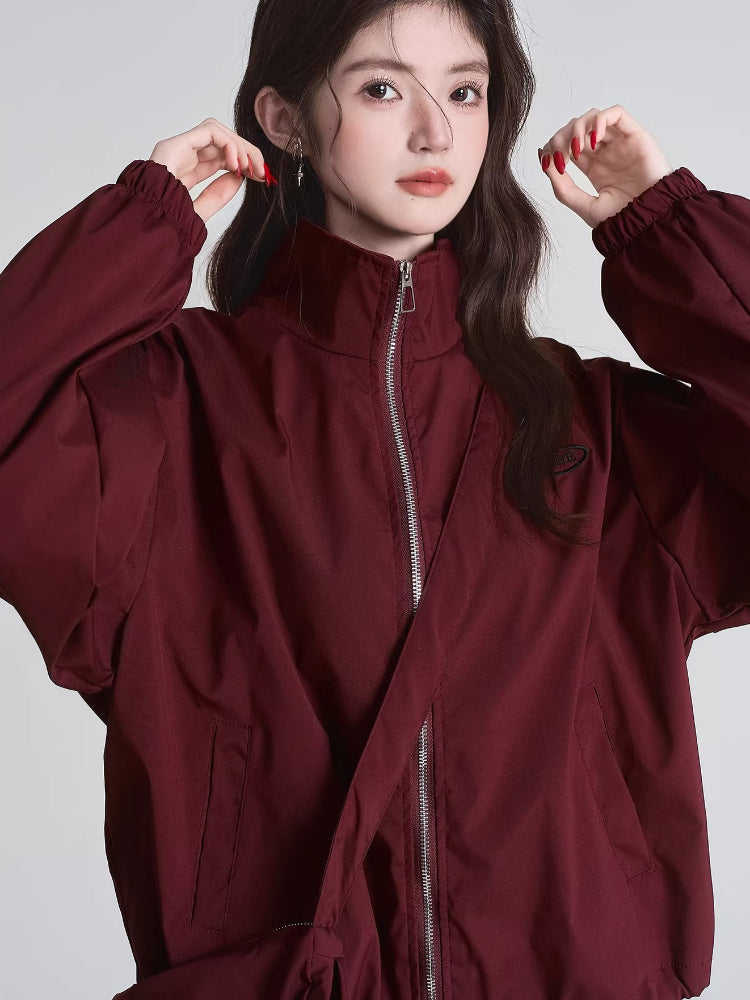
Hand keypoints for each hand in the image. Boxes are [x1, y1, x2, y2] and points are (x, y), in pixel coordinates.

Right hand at [149, 118, 269, 223]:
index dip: (243, 163)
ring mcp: (177, 148)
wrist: (144, 229)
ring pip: (217, 131)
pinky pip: (210, 131)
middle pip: (221, 141)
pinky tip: (236, 165)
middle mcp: (182, 156)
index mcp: (187, 171)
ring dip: (239, 147)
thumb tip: (239, 177)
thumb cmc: (166, 226)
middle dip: (247, 153)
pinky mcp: (175, 144)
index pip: (220, 157)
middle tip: (263, 172)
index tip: (260, 177)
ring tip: (249, 169)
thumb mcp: (201, 211)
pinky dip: (229, 144)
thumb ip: (218, 194)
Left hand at [538, 105, 673, 228]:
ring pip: (592, 117)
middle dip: (561, 138)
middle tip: (560, 156)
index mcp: (594, 167)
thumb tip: (544, 160)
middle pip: (575, 129)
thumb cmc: (622, 219)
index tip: (547, 160)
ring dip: (577, 128)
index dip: (553, 147)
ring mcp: (620, 143)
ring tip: (575, 150)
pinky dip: (599, 120)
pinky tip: (592, 141)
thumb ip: (562, 187)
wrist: (648, 222)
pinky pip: (616, 113)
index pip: (567, 145)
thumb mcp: (583, 205)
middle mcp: (606, 152)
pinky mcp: (636, 136)